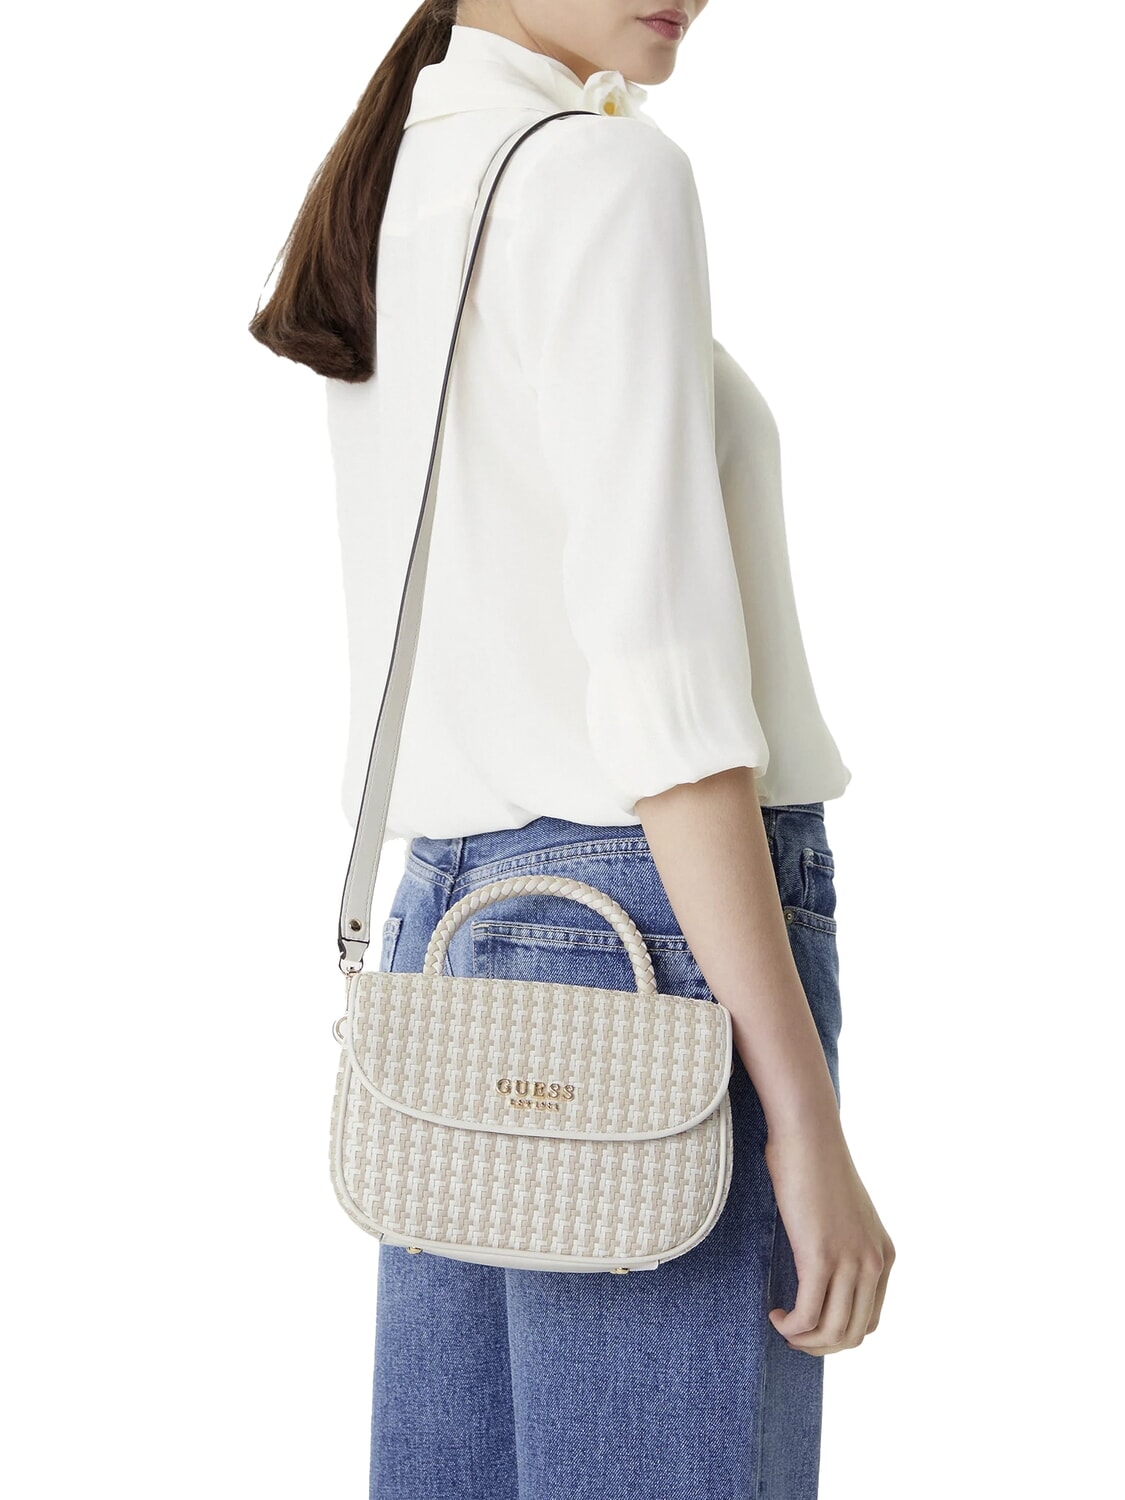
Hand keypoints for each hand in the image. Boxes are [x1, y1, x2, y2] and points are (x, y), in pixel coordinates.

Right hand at [763, 1124, 894, 1355]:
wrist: (808, 1135)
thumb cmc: (815, 1166)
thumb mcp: (843, 1214)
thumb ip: (844, 1244)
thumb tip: (821, 1269)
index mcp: (883, 1255)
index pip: (869, 1320)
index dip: (837, 1333)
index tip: (809, 1324)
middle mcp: (874, 1263)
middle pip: (853, 1334)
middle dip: (820, 1345)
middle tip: (792, 1334)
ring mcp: (850, 1262)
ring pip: (832, 1332)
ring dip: (804, 1340)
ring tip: (782, 1326)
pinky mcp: (821, 1258)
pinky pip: (808, 1315)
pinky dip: (790, 1325)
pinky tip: (775, 1313)